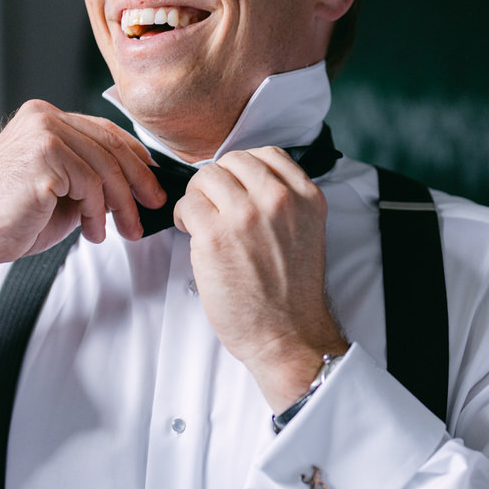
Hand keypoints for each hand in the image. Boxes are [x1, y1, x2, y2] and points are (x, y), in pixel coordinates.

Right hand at [0, 100, 162, 316]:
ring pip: (105, 166)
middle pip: (110, 144)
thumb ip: (92, 175)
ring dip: (120, 205)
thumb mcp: (63, 188)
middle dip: (138, 181)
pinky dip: (98, 212)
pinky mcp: (43, 156)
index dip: (135, 156)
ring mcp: (41, 132)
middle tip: (152, 208)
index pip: (103, 129)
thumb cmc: (13, 218)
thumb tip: (140, 180)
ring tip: (122, 230)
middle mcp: (42, 116)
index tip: (152, 181)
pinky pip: (90, 184)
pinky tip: (94, 231)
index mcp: (43, 116)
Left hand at [173, 146, 346, 409]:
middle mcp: (278, 200)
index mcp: (305, 197)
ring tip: (201, 219)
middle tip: (213, 205)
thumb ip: (284, 201)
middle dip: (218, 181)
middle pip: (233, 161)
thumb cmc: (292, 292)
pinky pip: (187, 204)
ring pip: (206, 177)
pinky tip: (191, 232)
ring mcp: (245, 215)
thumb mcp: (306, 232)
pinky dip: (183, 215)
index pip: (267, 155)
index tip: (236, 188)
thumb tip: (244, 183)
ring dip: (198, 196)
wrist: (287, 334)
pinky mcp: (214, 235)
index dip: (244, 170)